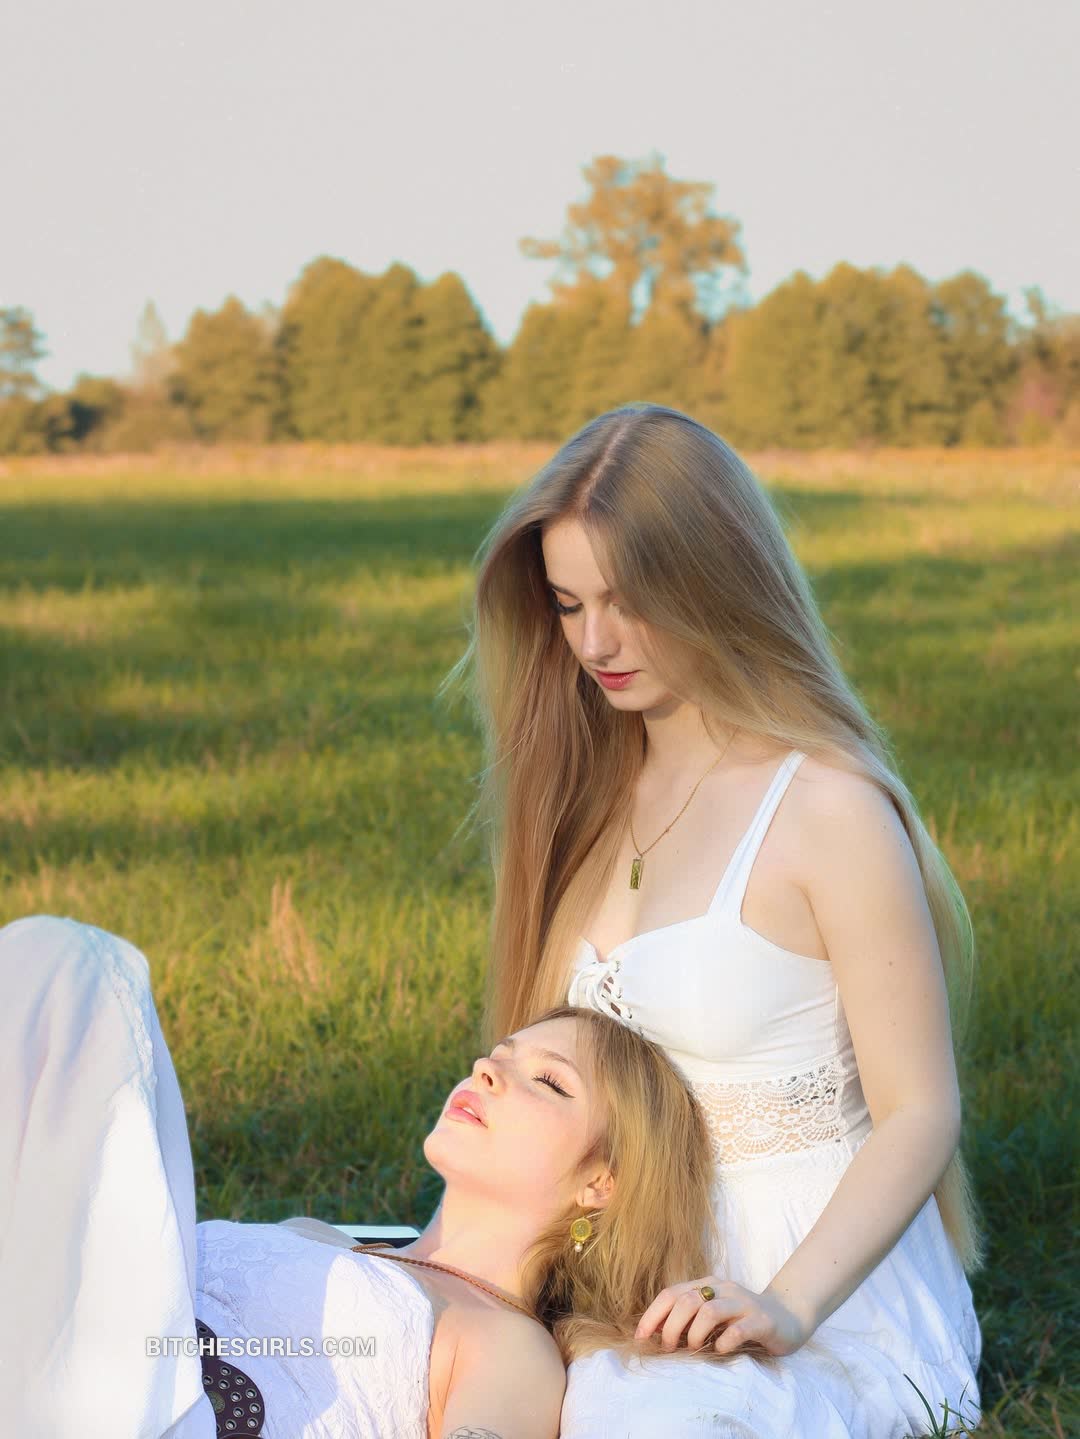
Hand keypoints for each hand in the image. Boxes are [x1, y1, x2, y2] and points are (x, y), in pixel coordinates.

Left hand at [634, 1277, 812, 1356]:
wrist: (788, 1317)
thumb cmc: (742, 1320)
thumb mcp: (713, 1315)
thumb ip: (689, 1318)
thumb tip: (655, 1334)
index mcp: (707, 1284)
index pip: (671, 1293)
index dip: (653, 1315)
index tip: (640, 1337)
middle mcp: (723, 1288)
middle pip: (687, 1300)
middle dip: (671, 1326)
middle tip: (668, 1348)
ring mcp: (743, 1303)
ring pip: (709, 1311)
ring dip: (694, 1333)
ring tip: (692, 1349)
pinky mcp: (761, 1321)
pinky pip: (738, 1330)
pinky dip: (723, 1342)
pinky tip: (719, 1351)